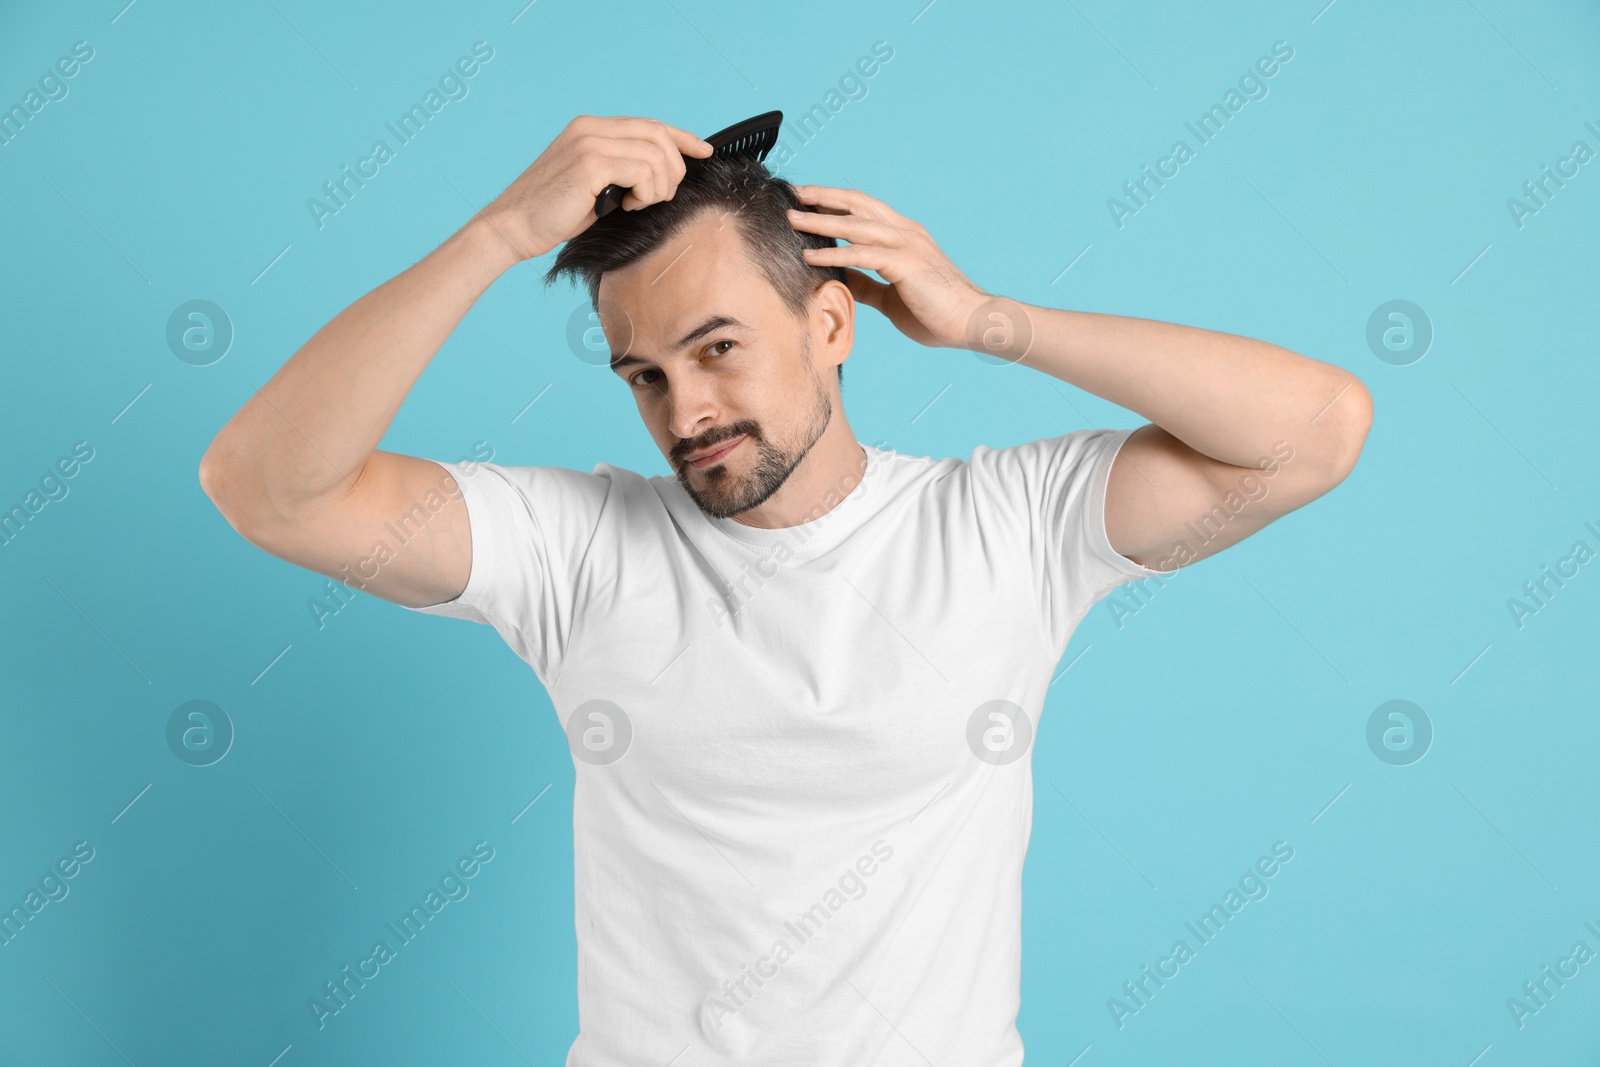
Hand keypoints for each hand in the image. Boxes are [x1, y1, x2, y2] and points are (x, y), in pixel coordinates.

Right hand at [480, 115, 713, 263]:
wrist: (513, 226)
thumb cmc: (553, 214)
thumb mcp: (596, 186)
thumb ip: (624, 172)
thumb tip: (664, 174)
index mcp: (591, 128)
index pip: (650, 124)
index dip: (682, 137)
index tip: (704, 151)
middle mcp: (591, 127)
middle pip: (659, 135)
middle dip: (674, 169)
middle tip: (660, 197)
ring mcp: (590, 142)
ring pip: (656, 154)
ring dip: (659, 186)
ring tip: (637, 204)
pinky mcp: (590, 163)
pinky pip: (643, 171)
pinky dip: (646, 192)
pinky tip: (628, 205)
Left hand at [786, 185, 990, 349]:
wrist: (972, 322)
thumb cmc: (936, 312)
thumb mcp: (891, 295)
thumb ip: (868, 284)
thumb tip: (842, 279)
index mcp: (903, 235)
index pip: (862, 208)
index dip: (833, 201)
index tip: (805, 201)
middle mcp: (904, 232)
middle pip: (856, 203)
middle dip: (821, 197)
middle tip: (791, 195)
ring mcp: (906, 245)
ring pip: (855, 224)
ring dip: (820, 220)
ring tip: (792, 219)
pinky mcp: (906, 264)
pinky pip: (862, 254)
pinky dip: (834, 254)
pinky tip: (811, 257)